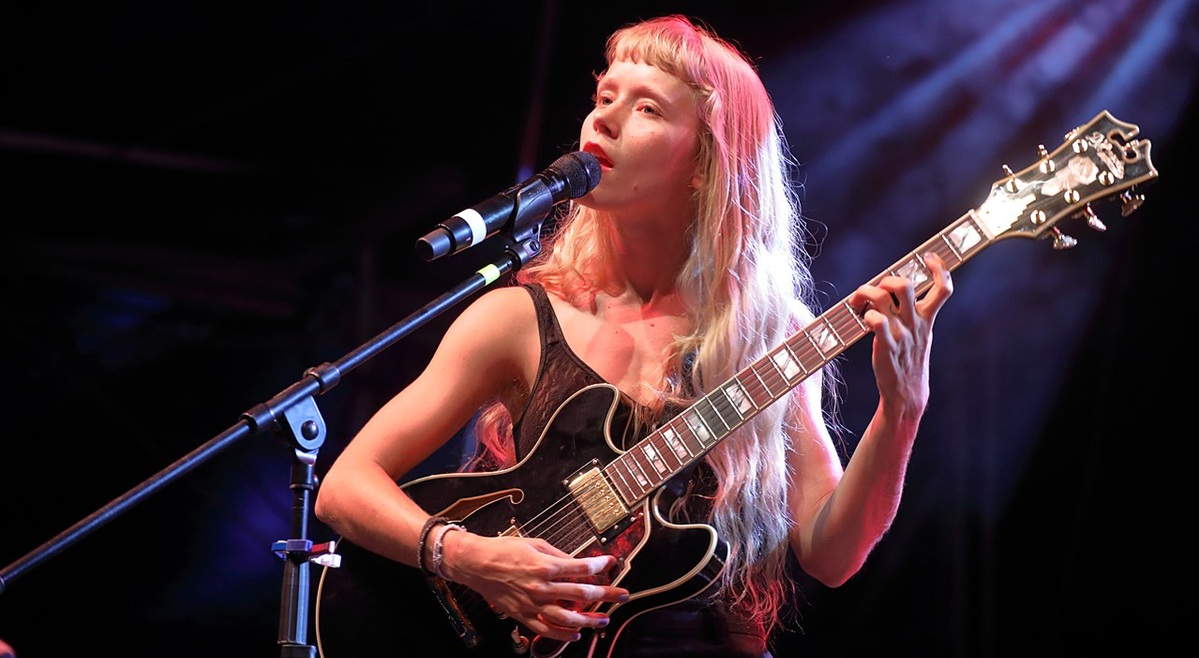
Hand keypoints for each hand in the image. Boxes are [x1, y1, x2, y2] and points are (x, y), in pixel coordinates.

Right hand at [442, 532, 629, 641]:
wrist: (476, 563)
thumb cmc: (504, 550)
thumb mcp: (535, 544)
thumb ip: (559, 555)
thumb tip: (578, 563)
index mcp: (545, 565)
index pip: (580, 568)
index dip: (600, 566)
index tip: (611, 563)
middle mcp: (541, 587)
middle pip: (580, 594)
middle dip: (605, 594)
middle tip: (621, 594)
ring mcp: (532, 603)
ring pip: (566, 617)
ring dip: (588, 620)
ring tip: (603, 620)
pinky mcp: (523, 615)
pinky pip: (546, 629)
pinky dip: (562, 635)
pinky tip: (576, 634)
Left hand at [849, 252, 952, 416]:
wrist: (907, 393)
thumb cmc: (909, 359)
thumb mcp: (920, 334)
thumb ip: (914, 312)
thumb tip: (895, 290)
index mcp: (927, 318)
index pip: (944, 288)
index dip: (939, 268)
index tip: (928, 257)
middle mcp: (916, 322)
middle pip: (905, 285)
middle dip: (887, 278)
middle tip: (875, 290)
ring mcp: (901, 333)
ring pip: (883, 296)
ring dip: (865, 292)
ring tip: (858, 302)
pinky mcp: (886, 345)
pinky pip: (876, 321)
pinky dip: (866, 315)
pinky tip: (862, 320)